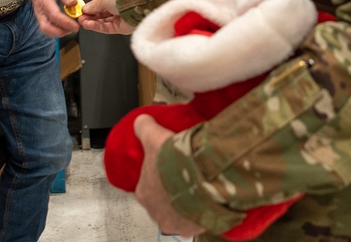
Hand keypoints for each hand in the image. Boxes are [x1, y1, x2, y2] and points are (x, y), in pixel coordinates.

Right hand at [19, 0, 79, 36]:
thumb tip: (74, 3)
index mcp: (45, 0)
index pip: (54, 16)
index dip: (66, 23)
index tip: (76, 25)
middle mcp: (40, 10)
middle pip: (46, 28)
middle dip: (61, 32)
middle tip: (74, 29)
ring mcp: (39, 15)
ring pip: (46, 30)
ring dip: (59, 33)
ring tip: (70, 28)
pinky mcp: (41, 17)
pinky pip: (47, 28)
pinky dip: (56, 31)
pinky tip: (65, 27)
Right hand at [78, 0, 134, 34]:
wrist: (135, 5)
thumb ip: (93, 5)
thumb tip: (85, 8)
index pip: (100, 5)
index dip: (90, 8)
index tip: (82, 11)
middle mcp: (117, 8)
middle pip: (100, 15)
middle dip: (89, 16)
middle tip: (80, 17)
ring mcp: (119, 18)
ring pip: (102, 22)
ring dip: (91, 22)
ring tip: (83, 21)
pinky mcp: (120, 28)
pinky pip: (105, 28)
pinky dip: (96, 26)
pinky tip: (88, 24)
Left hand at [132, 115, 205, 237]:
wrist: (199, 178)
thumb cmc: (174, 162)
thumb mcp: (154, 137)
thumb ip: (144, 127)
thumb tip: (141, 121)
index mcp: (144, 192)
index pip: (148, 185)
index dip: (159, 174)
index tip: (170, 167)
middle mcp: (156, 212)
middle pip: (164, 201)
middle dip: (173, 190)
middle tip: (187, 174)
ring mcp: (175, 223)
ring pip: (181, 212)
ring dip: (188, 201)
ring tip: (200, 184)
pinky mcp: (193, 228)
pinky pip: (197, 220)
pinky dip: (203, 210)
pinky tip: (209, 196)